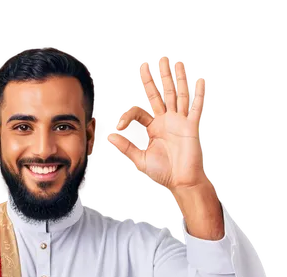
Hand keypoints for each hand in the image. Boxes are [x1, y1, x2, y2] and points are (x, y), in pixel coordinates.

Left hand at [106, 56, 208, 191]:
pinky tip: (200, 79)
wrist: (181, 181)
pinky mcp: (191, 126)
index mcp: (151, 127)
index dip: (127, 116)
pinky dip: (199, 93)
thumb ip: (126, 146)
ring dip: (177, 78)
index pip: (138, 111)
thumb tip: (110, 135)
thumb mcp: (140, 159)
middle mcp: (165, 121)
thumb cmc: (163, 171)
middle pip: (160, 94)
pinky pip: (196, 107)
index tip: (120, 127)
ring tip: (175, 61)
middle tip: (150, 61)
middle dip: (155, 77)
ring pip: (177, 94)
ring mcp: (179, 121)